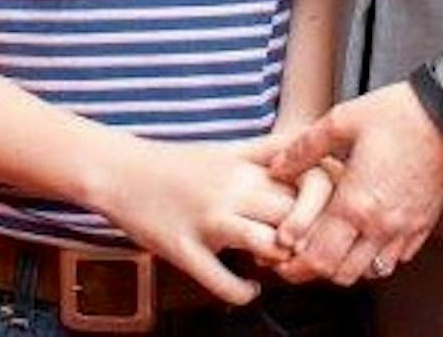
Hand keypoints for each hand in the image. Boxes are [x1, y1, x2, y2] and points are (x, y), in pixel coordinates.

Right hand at [96, 136, 301, 304]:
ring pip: (266, 242)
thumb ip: (266, 152)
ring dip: (278, 262)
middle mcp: (230, 189)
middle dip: (306, 240)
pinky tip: (247, 289)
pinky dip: (244, 292)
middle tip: (300, 253)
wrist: (118, 170)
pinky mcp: (182, 248)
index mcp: (244, 167)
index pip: (307, 182)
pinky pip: (224, 281)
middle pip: (294, 215)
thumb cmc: (173, 164)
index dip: (324, 207)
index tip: (321, 221)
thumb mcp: (225, 149)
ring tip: (273, 267)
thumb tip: (305, 149)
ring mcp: (206, 220)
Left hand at [265, 82, 442, 285]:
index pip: (318, 256)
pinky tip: (364, 237)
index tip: (281, 250)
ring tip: (331, 246)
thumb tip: (277, 167)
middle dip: (315, 270)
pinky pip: (395, 259)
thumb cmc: (397, 114)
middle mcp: (380, 225)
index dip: (293, 260)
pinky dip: (375, 257)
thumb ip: (305, 148)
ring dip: (345, 265)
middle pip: (341, 274)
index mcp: (356, 202)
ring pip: (369, 272)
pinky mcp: (423, 226)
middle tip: (299, 254)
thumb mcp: (342, 120)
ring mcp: (404, 229)